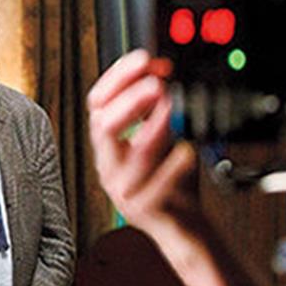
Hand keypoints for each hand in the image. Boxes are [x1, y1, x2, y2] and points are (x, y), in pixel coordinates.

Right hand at [86, 49, 202, 235]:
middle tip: (156, 84)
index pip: (97, 103)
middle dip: (130, 101)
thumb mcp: (157, 137)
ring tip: (171, 109)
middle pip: (103, 126)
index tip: (143, 59)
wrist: (180, 226)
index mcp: (107, 143)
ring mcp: (125, 188)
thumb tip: (157, 70)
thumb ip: (152, 109)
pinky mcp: (145, 209)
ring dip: (153, 128)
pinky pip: (159, 184)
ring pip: (131, 157)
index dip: (117, 78)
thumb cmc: (169, 180)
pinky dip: (175, 164)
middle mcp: (109, 164)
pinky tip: (188, 151)